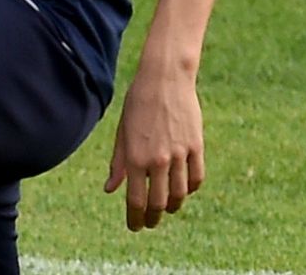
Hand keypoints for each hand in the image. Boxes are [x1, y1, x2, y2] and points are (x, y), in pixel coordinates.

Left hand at [104, 64, 205, 230]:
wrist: (165, 79)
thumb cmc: (138, 104)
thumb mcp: (122, 133)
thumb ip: (117, 164)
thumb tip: (110, 190)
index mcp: (134, 157)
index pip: (135, 201)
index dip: (135, 219)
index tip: (135, 226)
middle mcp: (156, 159)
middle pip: (158, 203)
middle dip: (153, 218)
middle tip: (150, 223)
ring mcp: (178, 154)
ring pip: (179, 194)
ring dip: (172, 207)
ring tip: (167, 208)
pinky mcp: (196, 146)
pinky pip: (196, 178)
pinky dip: (190, 189)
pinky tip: (183, 190)